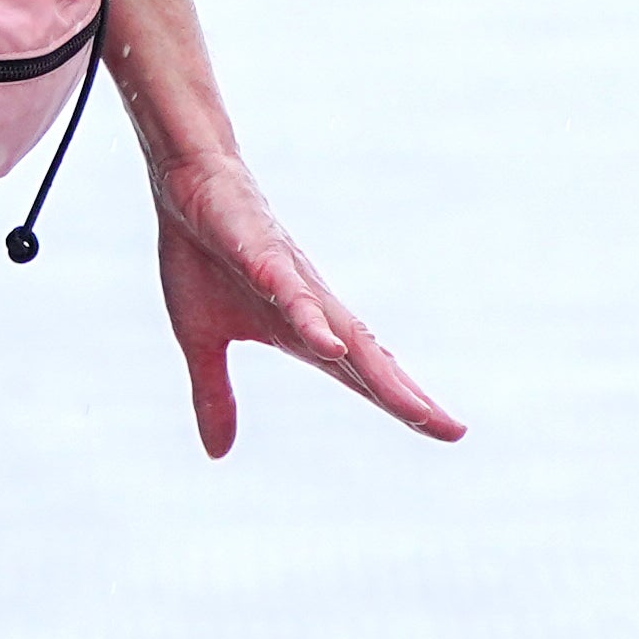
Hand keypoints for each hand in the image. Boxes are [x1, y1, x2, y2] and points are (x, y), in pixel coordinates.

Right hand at [153, 153, 460, 456]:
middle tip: (452, 430)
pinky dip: (310, 316)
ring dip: (375, 368)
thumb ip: (215, 395)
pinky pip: (288, 288)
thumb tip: (218, 455)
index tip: (447, 431)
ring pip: (339, 328)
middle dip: (407, 396)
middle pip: (366, 360)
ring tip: (411, 406)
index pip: (360, 376)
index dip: (400, 403)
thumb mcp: (199, 340)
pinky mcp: (260, 252)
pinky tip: (327, 344)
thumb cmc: (203, 256)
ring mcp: (289, 278)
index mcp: (301, 330)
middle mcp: (310, 306)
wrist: (186, 183)